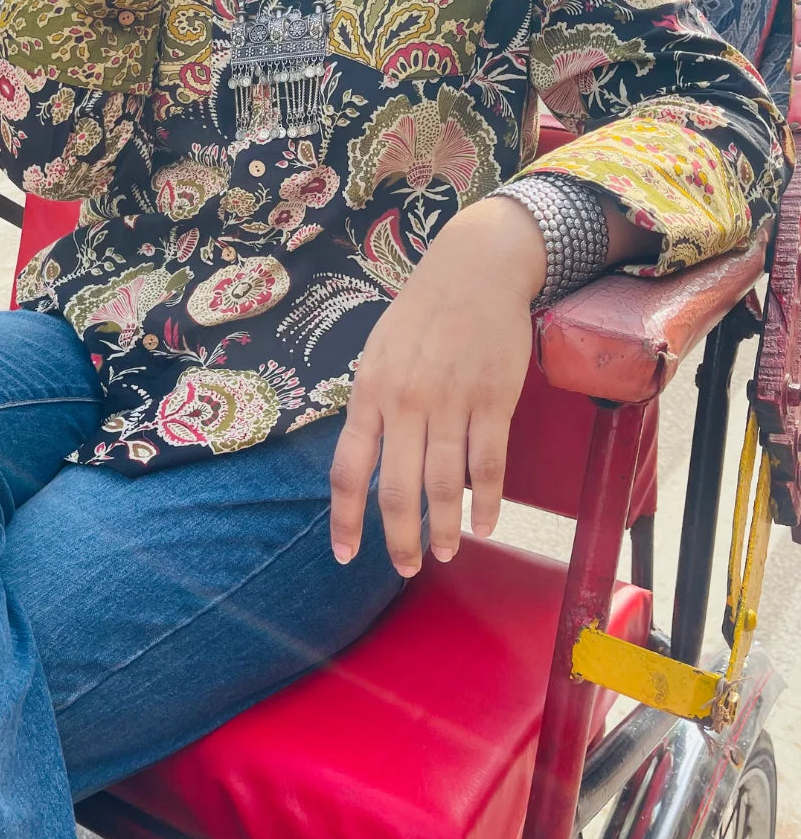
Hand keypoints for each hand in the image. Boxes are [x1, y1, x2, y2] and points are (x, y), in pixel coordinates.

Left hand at [329, 195, 546, 576]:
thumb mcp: (377, 352)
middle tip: (405, 568)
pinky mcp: (494, 400)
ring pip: (445, 485)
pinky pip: (488, 464)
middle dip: (400, 538)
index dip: (346, 518)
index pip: (349, 469)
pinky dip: (487, 501)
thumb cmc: (421, 314)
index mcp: (369, 392)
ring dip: (445, 528)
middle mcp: (405, 402)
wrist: (475, 271)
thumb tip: (366, 460)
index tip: (345, 554)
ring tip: (446, 553)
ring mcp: (451, 402)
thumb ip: (371, 406)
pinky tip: (487, 524)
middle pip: (399, 489)